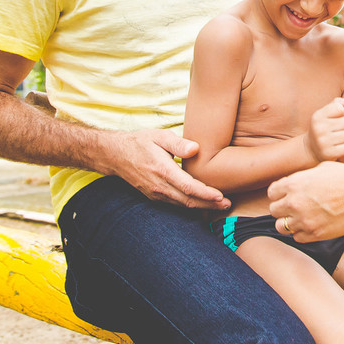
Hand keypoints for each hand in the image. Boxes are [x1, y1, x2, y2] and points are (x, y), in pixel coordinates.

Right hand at [104, 129, 228, 210]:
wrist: (115, 155)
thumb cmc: (140, 142)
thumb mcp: (159, 136)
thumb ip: (178, 144)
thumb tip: (195, 149)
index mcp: (163, 170)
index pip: (188, 187)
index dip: (206, 194)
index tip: (221, 197)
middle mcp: (159, 186)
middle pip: (188, 201)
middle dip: (210, 204)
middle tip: (228, 204)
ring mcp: (156, 193)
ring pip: (183, 205)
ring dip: (202, 207)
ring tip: (220, 205)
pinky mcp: (155, 196)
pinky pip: (176, 204)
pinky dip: (191, 205)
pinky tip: (202, 204)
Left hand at [268, 161, 343, 241]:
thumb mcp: (322, 168)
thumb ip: (303, 177)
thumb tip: (295, 184)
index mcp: (294, 183)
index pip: (272, 193)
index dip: (280, 194)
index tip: (288, 195)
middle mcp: (294, 202)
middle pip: (273, 211)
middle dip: (283, 209)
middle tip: (296, 207)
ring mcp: (304, 220)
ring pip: (282, 227)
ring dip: (290, 223)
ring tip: (302, 218)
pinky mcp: (315, 234)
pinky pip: (297, 237)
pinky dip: (302, 233)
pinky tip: (312, 225)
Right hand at [307, 94, 343, 162]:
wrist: (311, 149)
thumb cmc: (324, 127)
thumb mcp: (327, 113)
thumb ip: (340, 104)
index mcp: (318, 116)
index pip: (340, 108)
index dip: (343, 113)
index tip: (337, 118)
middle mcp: (318, 128)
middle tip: (339, 130)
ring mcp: (323, 142)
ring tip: (339, 138)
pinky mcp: (328, 154)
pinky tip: (339, 147)